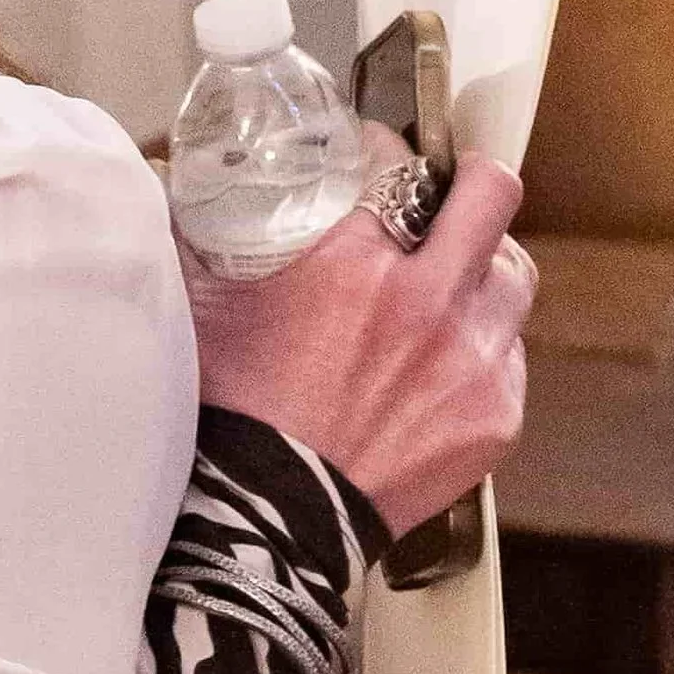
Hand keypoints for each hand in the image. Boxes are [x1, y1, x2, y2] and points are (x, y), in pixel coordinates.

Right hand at [187, 153, 533, 540]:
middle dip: (469, 182)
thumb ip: (196, 236)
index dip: (386, 150)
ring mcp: (469, 359)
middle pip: (490, 194)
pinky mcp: (493, 415)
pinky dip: (481, 352)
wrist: (267, 523)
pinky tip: (440, 367)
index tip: (377, 160)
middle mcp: (424, 301)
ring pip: (514, 275)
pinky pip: (509, 357)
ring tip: (453, 284)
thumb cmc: (227, 421)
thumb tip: (160, 178)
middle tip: (450, 192)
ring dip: (484, 270)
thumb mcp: (198, 309)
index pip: (395, 164)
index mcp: (349, 263)